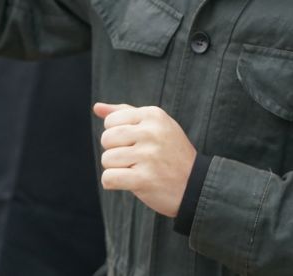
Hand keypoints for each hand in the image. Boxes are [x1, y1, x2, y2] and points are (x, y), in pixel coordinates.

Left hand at [93, 102, 196, 217]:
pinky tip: (130, 182)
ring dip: (116, 169)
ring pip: (107, 159)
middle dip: (114, 151)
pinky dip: (113, 183)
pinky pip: (109, 178)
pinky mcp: (144, 179)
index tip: (135, 143)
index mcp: (153, 115)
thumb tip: (97, 107)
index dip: (117, 135)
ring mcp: (149, 156)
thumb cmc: (170, 153)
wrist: (195, 185)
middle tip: (134, 159)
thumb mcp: (155, 126)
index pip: (111, 121)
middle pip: (107, 139)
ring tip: (136, 170)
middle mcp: (152, 132)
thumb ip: (125, 113)